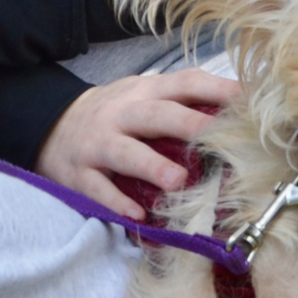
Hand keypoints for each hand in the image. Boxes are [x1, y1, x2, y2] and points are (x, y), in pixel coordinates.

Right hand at [36, 70, 239, 219]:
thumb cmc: (114, 114)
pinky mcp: (79, 174)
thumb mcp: (143, 96)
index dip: (215, 89)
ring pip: (124, 152)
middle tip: (217, 137)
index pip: (183, 83)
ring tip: (178, 181)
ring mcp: (98, 144)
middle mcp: (121, 114)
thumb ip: (182, 101)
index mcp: (144, 92)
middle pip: (155, 115)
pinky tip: (138, 214)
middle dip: (187, 124)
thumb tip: (238, 109)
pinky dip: (117, 202)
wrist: (50, 125)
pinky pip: (98, 189)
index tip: (246, 100)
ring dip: (152, 166)